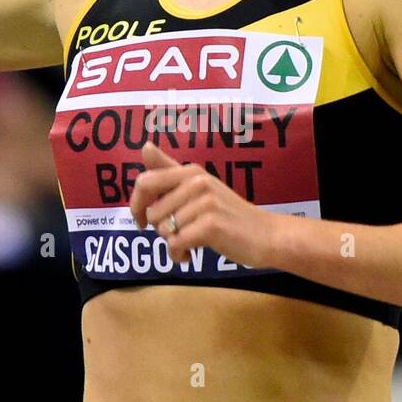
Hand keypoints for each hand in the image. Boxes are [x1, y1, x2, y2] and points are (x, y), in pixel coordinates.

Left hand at [129, 141, 276, 269]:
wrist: (265, 235)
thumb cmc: (229, 213)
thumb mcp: (200, 187)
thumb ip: (169, 170)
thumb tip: (144, 146)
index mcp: (192, 171)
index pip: (146, 182)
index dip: (136, 204)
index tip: (142, 220)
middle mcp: (197, 182)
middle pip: (153, 212)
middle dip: (161, 229)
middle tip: (183, 232)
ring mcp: (204, 203)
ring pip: (164, 230)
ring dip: (174, 243)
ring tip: (192, 242)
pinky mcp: (209, 226)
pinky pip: (175, 244)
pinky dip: (179, 254)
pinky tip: (190, 255)